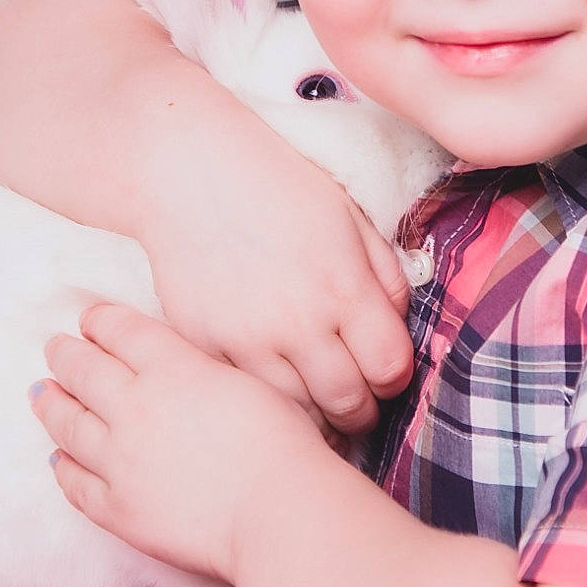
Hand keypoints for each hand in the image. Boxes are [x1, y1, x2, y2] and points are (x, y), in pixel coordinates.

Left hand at [31, 300, 331, 582]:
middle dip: (65, 355)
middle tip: (54, 347)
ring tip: (40, 394)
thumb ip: (203, 371)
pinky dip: (63, 467)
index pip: (121, 331)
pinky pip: (76, 484)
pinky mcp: (117, 508)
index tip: (89, 319)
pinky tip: (59, 460)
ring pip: (69, 424)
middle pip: (84, 370)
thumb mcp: (248, 382)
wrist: (276, 514)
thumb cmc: (282, 446)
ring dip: (51, 404)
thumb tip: (182, 366)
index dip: (100, 321)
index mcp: (174, 368)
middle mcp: (136, 406)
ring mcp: (120, 460)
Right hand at [137, 104, 415, 436]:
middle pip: (348, 405)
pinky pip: (247, 394)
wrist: (190, 174)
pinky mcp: (207, 346)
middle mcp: (299, 322)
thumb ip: (385, 278)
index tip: (384, 374)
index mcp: (344, 287)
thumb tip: (397, 329)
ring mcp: (249, 340)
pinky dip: (264, 396)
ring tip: (316, 398)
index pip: (389, 369)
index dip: (394, 379)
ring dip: (314, 413)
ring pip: (297, 412)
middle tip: (356, 404)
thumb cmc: (277, 188)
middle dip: (360, 412)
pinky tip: (271, 379)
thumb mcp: (350, 219)